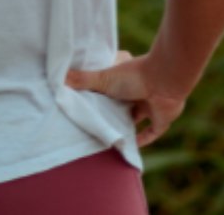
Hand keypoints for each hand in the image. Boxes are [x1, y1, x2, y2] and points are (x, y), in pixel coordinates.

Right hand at [65, 52, 184, 147]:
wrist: (165, 82)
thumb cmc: (133, 76)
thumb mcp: (103, 78)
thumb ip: (82, 79)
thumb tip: (58, 77)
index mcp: (125, 77)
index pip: (110, 84)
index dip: (101, 90)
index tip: (87, 98)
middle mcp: (138, 90)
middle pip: (122, 102)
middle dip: (112, 110)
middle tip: (95, 120)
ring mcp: (150, 104)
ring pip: (136, 116)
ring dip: (126, 125)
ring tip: (109, 135)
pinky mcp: (161, 119)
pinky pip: (151, 132)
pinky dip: (142, 140)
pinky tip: (130, 147)